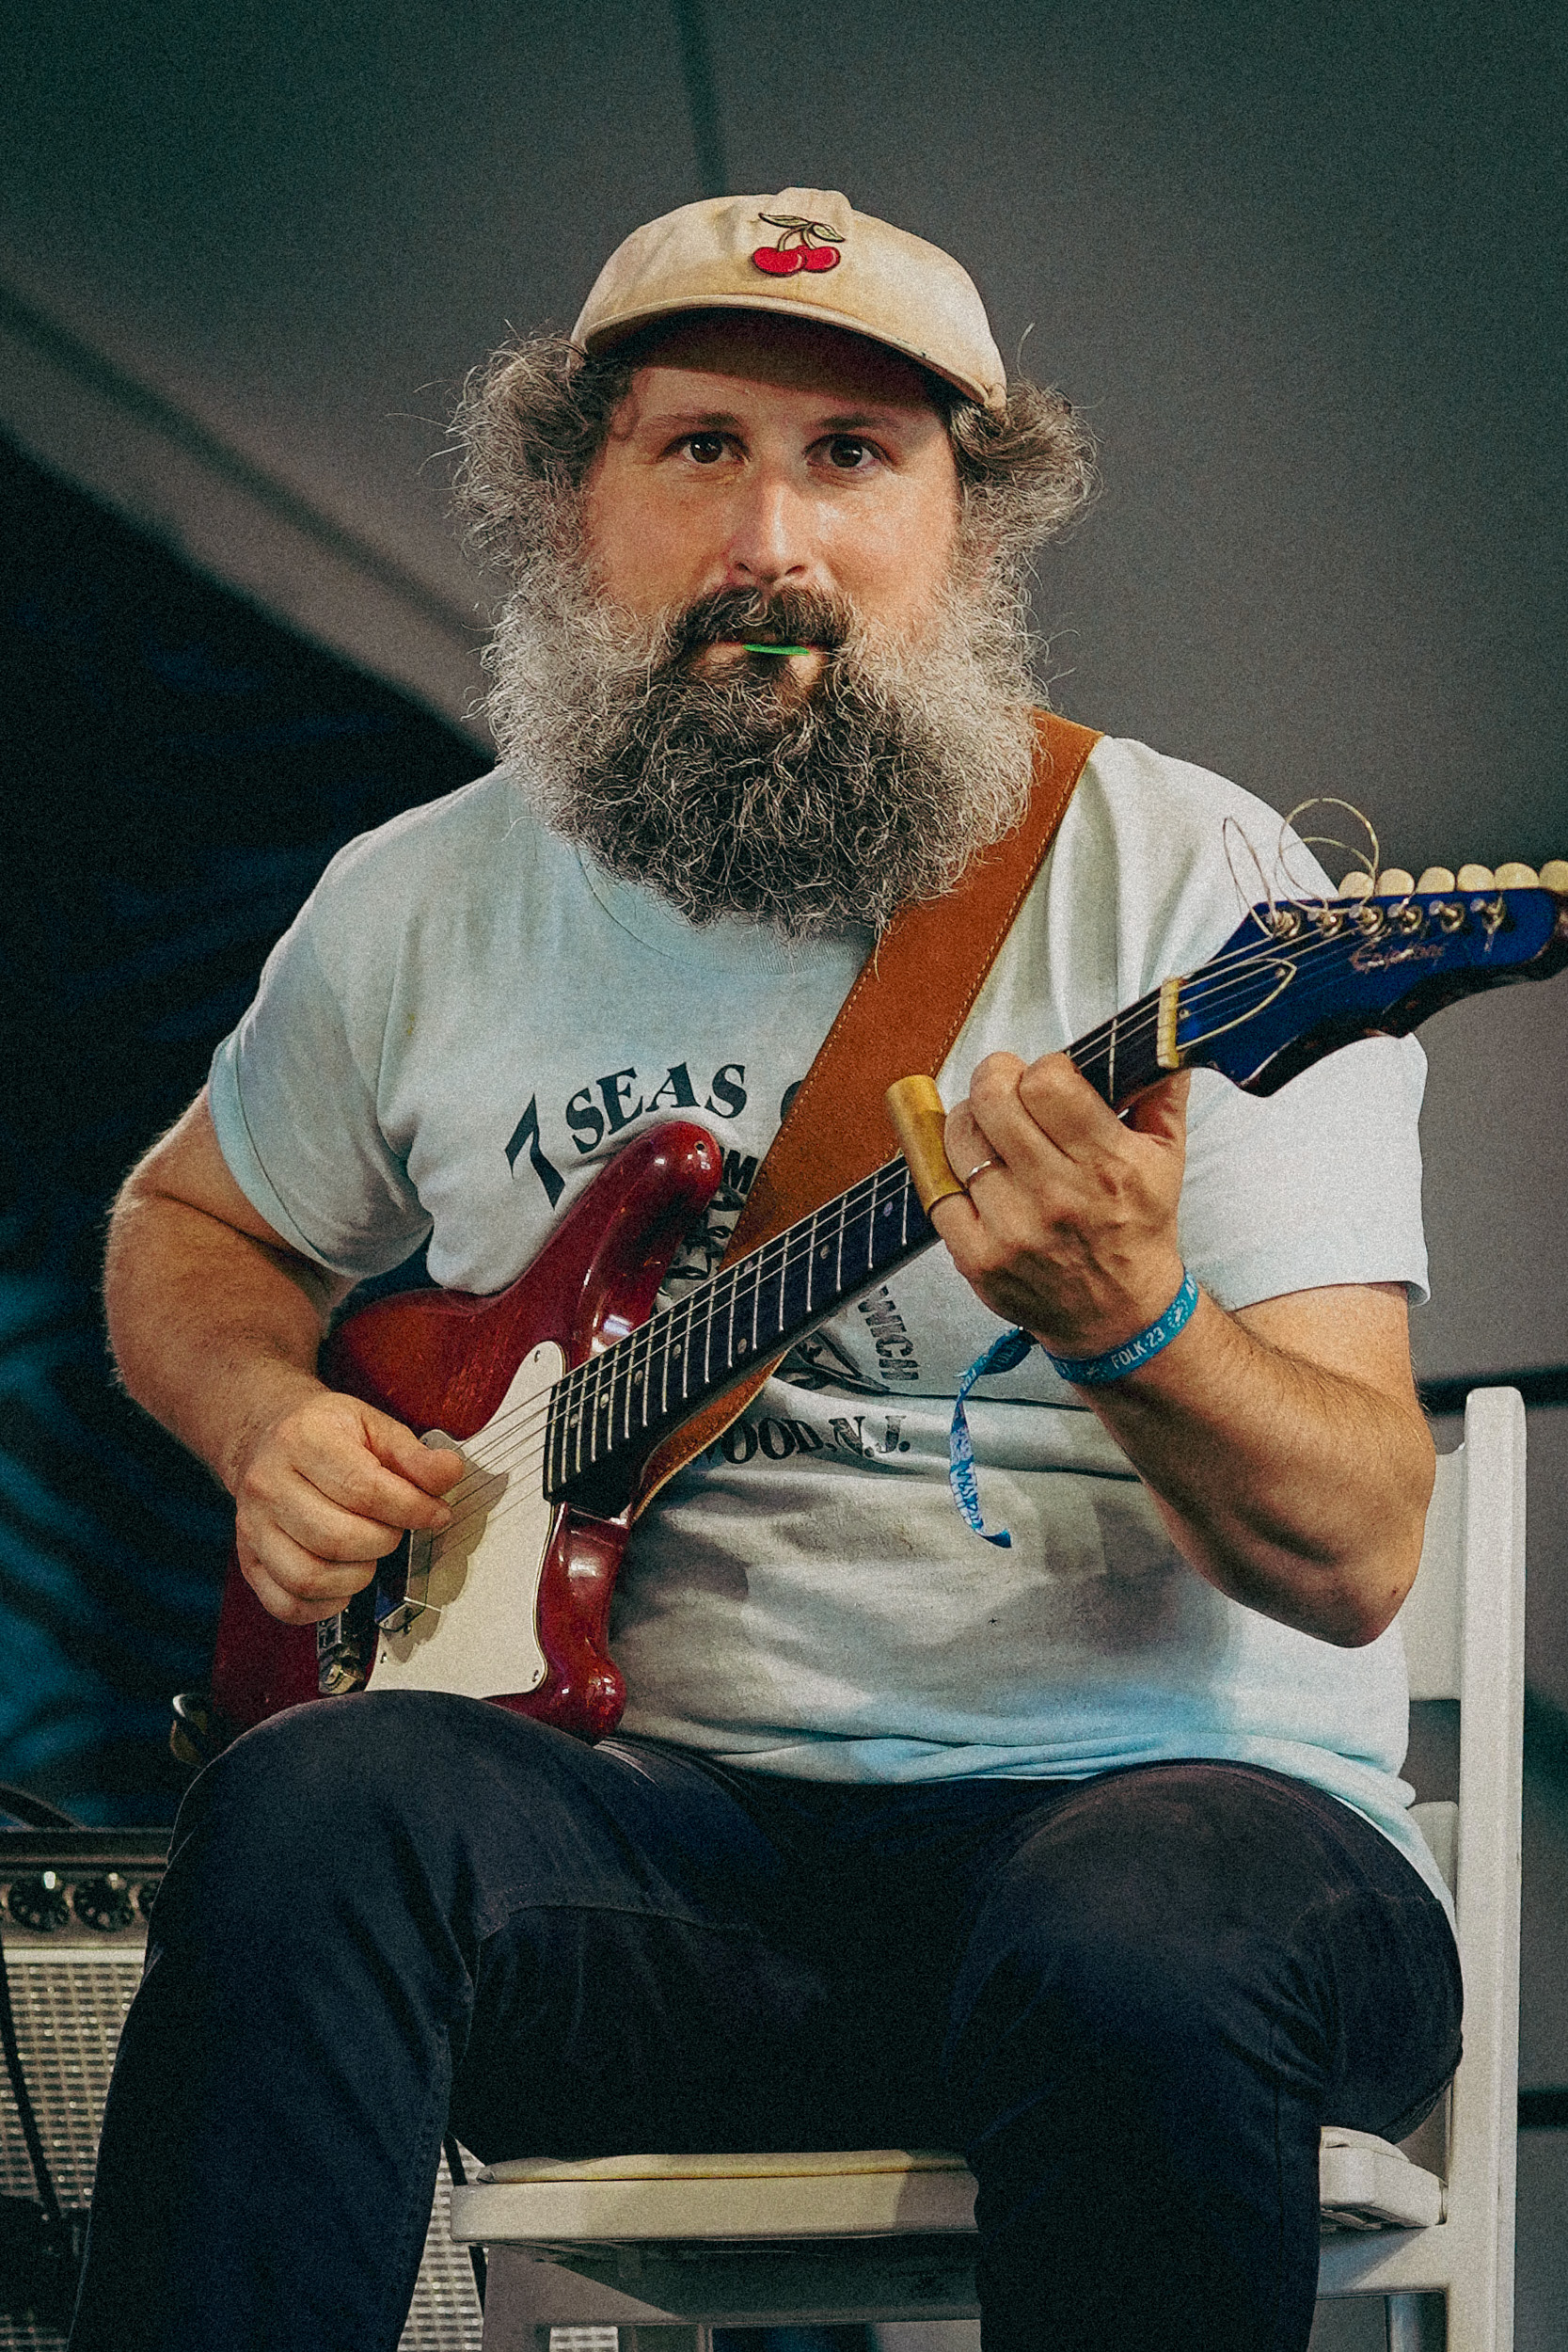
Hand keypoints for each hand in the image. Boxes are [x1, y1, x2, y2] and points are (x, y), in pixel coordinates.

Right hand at [231, 1388, 464, 1625]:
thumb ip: (414, 1455)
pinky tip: (344, 1584)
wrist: (267, 1435)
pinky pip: (284, 1603)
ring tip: (371, 1554)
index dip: (412, 1509)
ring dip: (356, 1577)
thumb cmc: (326, 1433)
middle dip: (384, 1542)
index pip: (364, 1490)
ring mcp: (252, 1526)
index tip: (436, 1514)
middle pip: (338, 1538)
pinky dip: (322, 1606)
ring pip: (309, 1576)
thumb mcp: (374, 1426)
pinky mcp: (248, 1559)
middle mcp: (269, 1483)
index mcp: (304, 1440)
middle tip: (397, 1530)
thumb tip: (449, 1473)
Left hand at [930, 1052, 1190, 1357]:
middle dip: (994, 1079)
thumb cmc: (1138, 1230)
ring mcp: (1013, 1229)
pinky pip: (937, 1190)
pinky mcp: (977, 1258)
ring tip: (986, 1126)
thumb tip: (1163, 1043)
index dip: (1040, 1068)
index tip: (1047, 1078)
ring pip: (960, 1139)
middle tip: (1003, 1085)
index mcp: (1107, 1164)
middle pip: (993, 1100)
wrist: (1119, 1315)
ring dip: (967, 1120)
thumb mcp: (1166, 1161)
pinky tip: (970, 1169)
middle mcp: (1058, 1195)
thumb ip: (1162, 1095)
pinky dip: (947, 1170)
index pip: (1046, 1082)